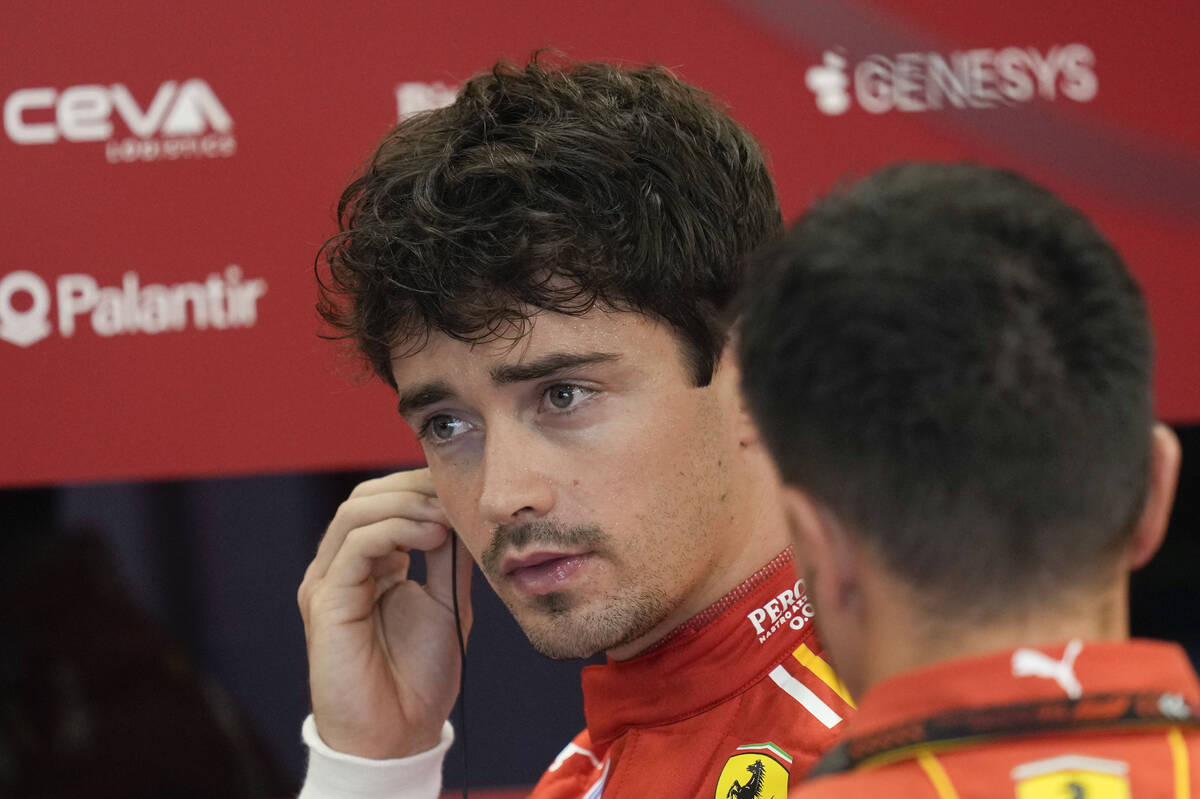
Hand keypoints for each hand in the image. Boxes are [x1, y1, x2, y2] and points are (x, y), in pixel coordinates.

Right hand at [297, 468, 472, 757]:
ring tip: (446, 518)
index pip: (384, 501)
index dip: (421, 486)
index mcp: (368, 564)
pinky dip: (396, 529)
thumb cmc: (420, 675)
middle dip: (414, 487)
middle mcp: (342, 567)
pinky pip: (355, 545)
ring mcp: (328, 581)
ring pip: (355, 512)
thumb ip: (447, 556)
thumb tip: (460, 509)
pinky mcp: (326, 601)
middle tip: (456, 495)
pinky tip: (431, 536)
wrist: (401, 733)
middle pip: (365, 497)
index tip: (464, 488)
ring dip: (407, 504)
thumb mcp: (445, 599)